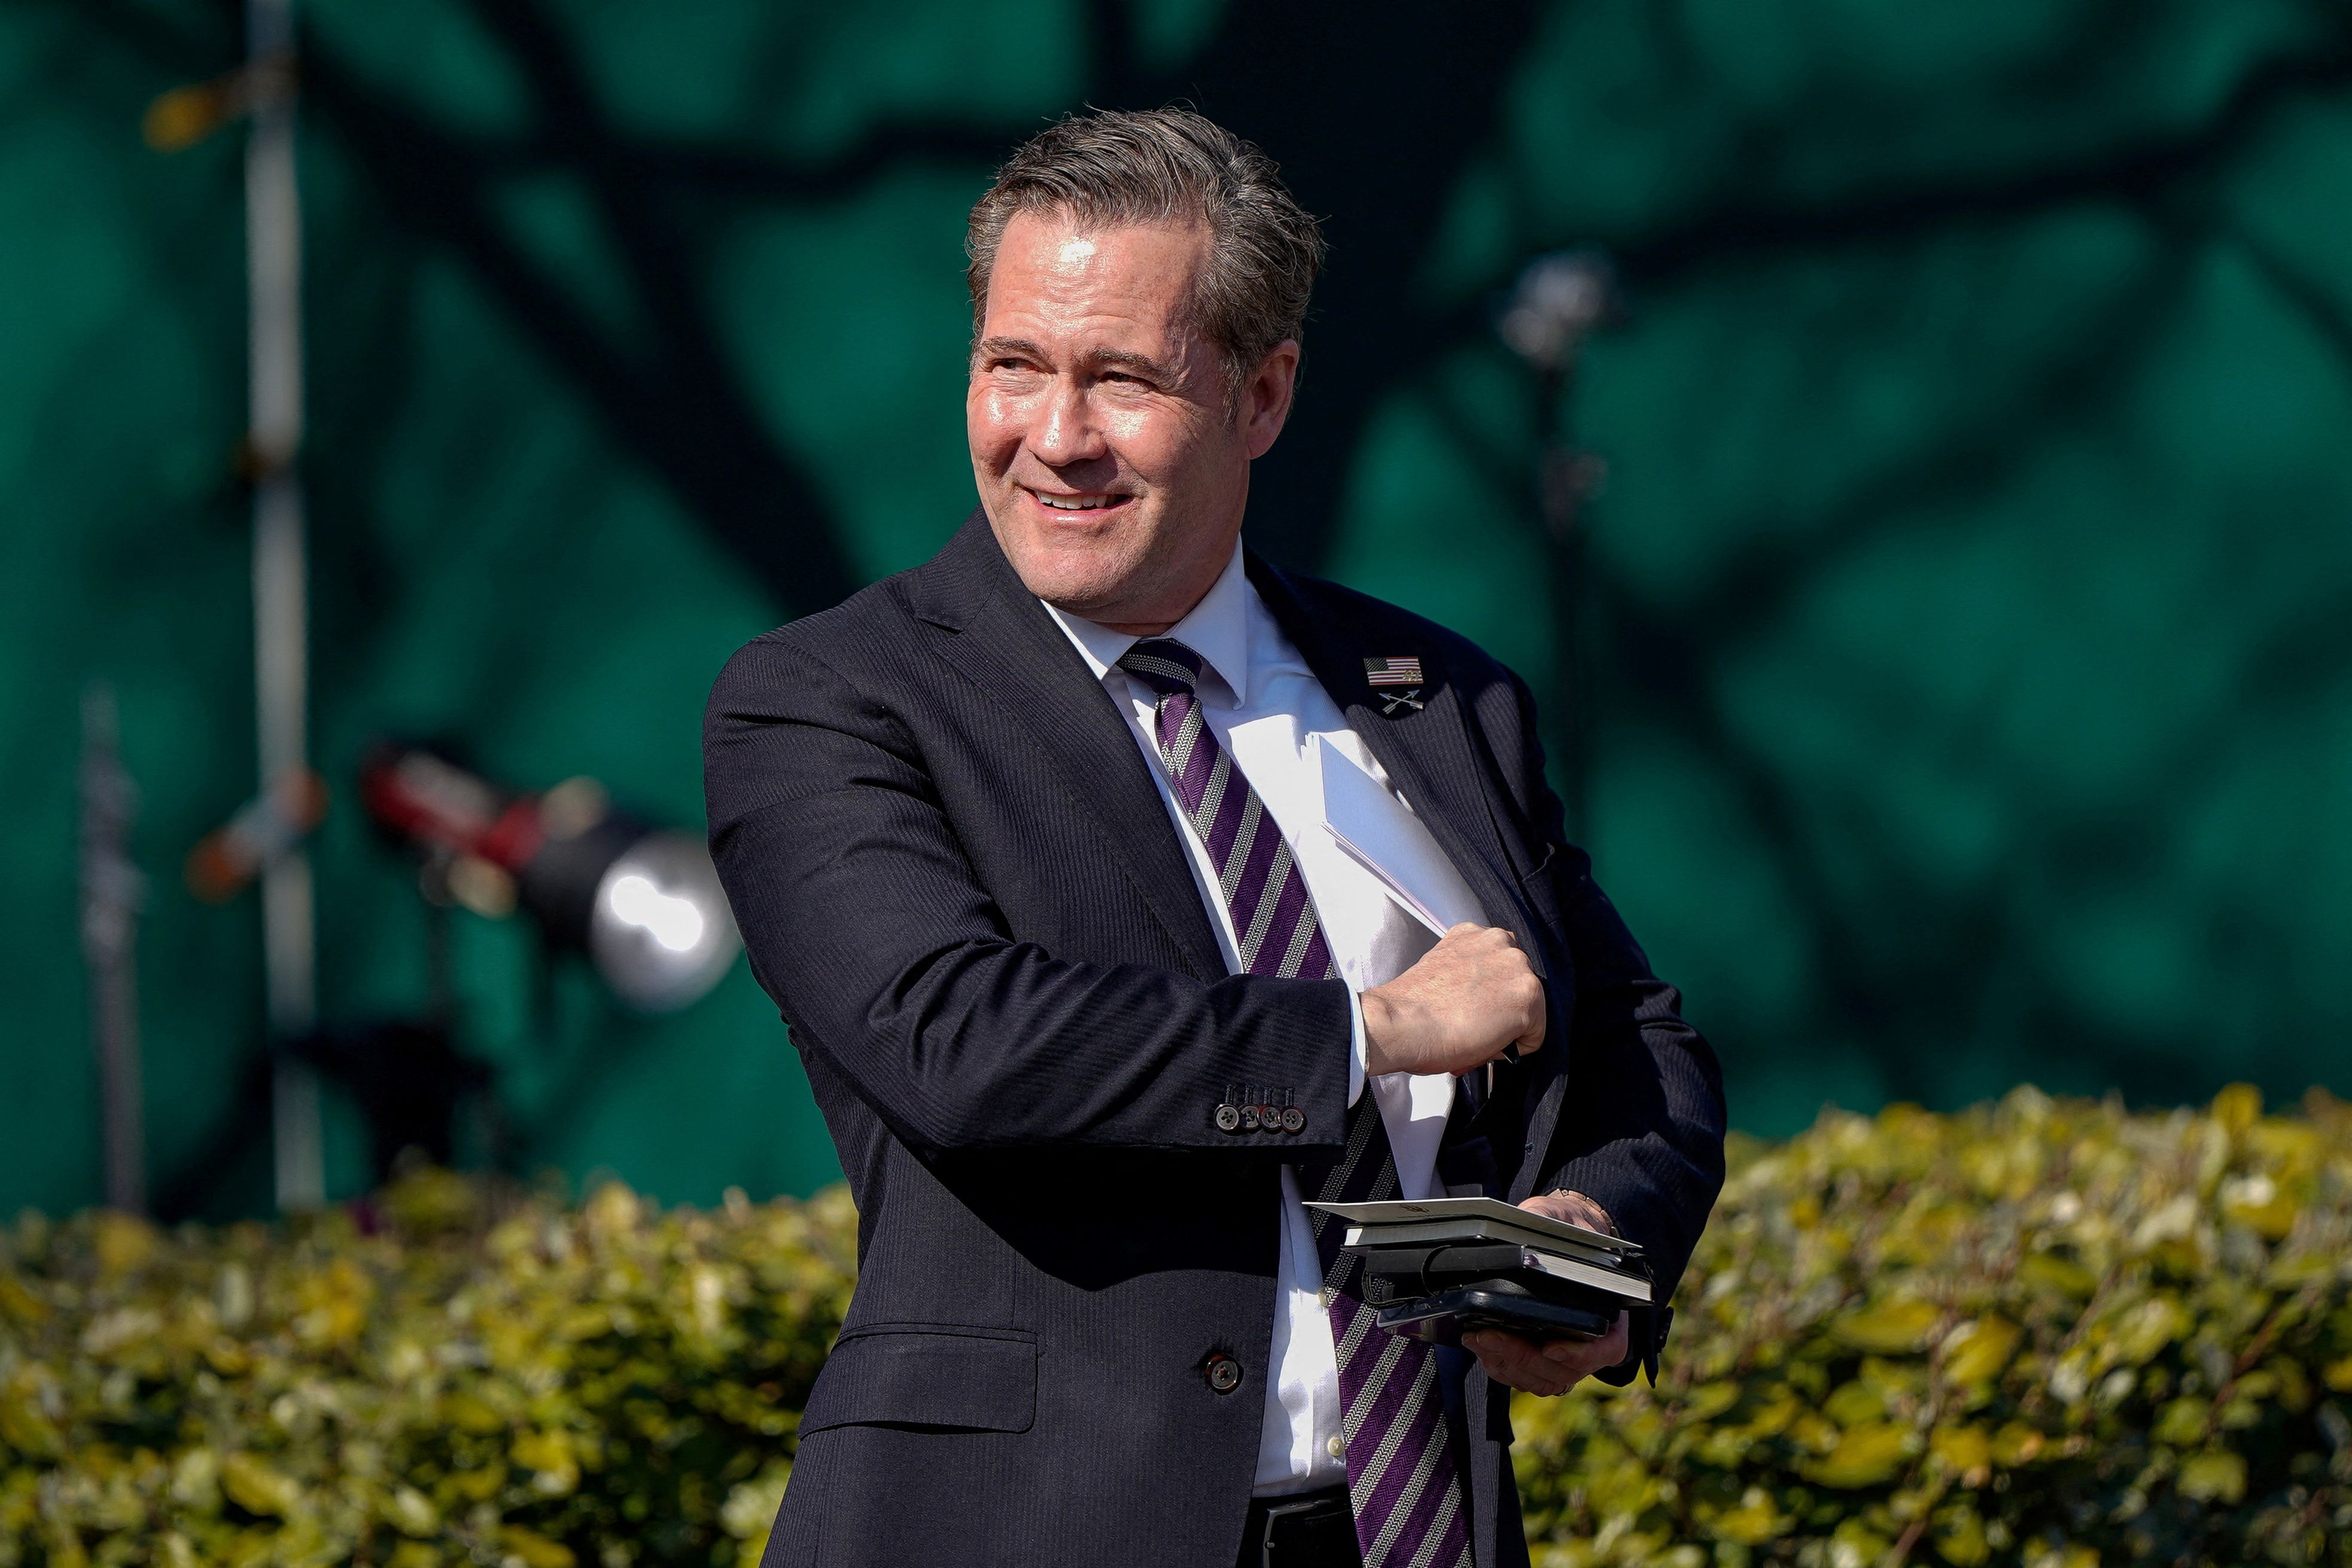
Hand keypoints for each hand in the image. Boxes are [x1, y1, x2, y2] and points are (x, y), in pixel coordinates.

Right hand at [1359, 924, 1543, 1077]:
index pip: (1498, 967)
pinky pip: (1535, 1034)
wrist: (1400, 1024)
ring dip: (1510, 1025)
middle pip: (1516, 984)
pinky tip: (1487, 1042)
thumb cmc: (1409, 1008)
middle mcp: (1499, 940)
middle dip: (1501, 1007)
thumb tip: (1479, 1002)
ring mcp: (1516, 966)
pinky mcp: (1528, 996)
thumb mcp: (1440, 970)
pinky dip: (1516, 1047)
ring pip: (1529, 1007)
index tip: (1466, 1009)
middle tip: (1472, 1024)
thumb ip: (1466, 974)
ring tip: (1478, 1034)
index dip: (1485, 996)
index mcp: (1472, 933)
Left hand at [1463, 1191, 1625, 1396]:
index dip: (1580, 1354)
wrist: (1566, 1234)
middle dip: (1522, 1357)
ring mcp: (1569, 1356)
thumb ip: (1549, 1228)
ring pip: (1542, 1379)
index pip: (1605, 1349)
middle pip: (1564, 1370)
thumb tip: (1524, 1238)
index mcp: (1612, 1313)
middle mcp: (1594, 1342)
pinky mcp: (1543, 1359)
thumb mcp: (1561, 1221)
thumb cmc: (1566, 1229)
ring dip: (1507, 1364)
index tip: (1551, 1347)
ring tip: (1478, 1339)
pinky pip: (1525, 1377)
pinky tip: (1480, 1346)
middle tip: (1488, 1336)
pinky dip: (1502, 1366)